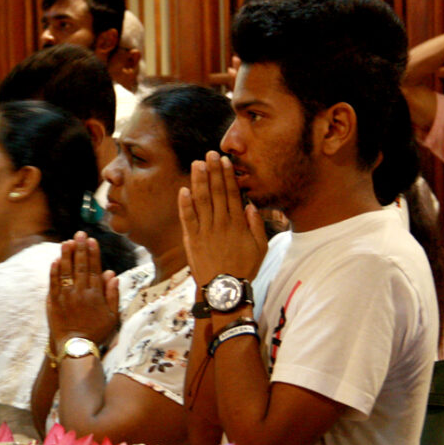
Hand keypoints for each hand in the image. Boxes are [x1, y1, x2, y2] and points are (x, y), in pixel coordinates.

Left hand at [47, 232, 119, 350]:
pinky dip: (54, 271)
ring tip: (66, 242)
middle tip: (79, 234)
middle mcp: (80, 292)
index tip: (92, 240)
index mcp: (95, 294)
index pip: (94, 268)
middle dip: (80, 248)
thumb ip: (112, 294)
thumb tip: (111, 274)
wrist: (76, 347)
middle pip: (79, 266)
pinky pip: (53, 283)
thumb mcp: (112, 316)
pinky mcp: (53, 302)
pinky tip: (55, 260)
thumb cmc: (97, 332)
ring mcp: (65, 296)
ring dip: (66, 255)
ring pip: (65, 271)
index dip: (93, 253)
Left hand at [178, 151, 267, 288]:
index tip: (224, 161)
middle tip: (209, 154)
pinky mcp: (192, 240)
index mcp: (238, 224)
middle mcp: (221, 224)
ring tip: (196, 164)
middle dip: (212, 172)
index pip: (231, 194)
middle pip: (216, 193)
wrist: (225, 290)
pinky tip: (183, 190)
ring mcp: (205, 231)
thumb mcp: (260, 248)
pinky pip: (188, 219)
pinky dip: (185, 204)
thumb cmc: (243, 269)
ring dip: (199, 181)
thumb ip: (256, 226)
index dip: (227, 176)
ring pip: (201, 201)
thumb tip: (251, 206)